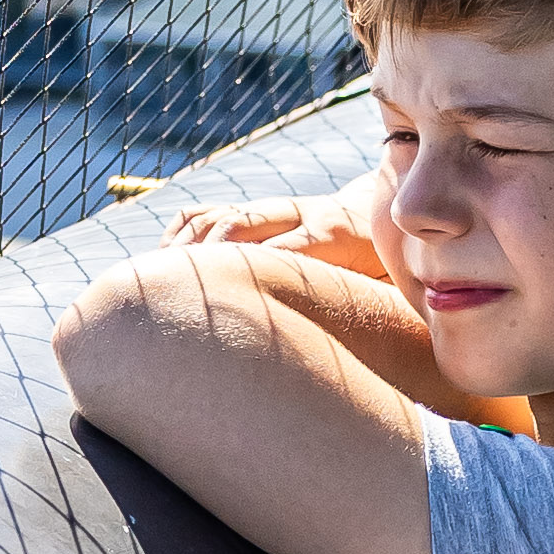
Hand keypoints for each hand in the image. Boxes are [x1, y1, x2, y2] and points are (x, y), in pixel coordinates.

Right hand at [172, 197, 399, 285]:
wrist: (388, 213)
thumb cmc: (393, 265)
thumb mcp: (396, 282)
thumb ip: (384, 306)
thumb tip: (394, 343)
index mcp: (338, 233)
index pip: (290, 249)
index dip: (261, 269)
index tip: (232, 301)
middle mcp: (302, 214)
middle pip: (244, 224)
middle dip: (211, 254)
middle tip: (178, 289)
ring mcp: (277, 210)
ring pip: (222, 216)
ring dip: (188, 245)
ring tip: (158, 278)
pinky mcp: (259, 211)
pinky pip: (210, 211)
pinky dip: (182, 232)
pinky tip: (161, 259)